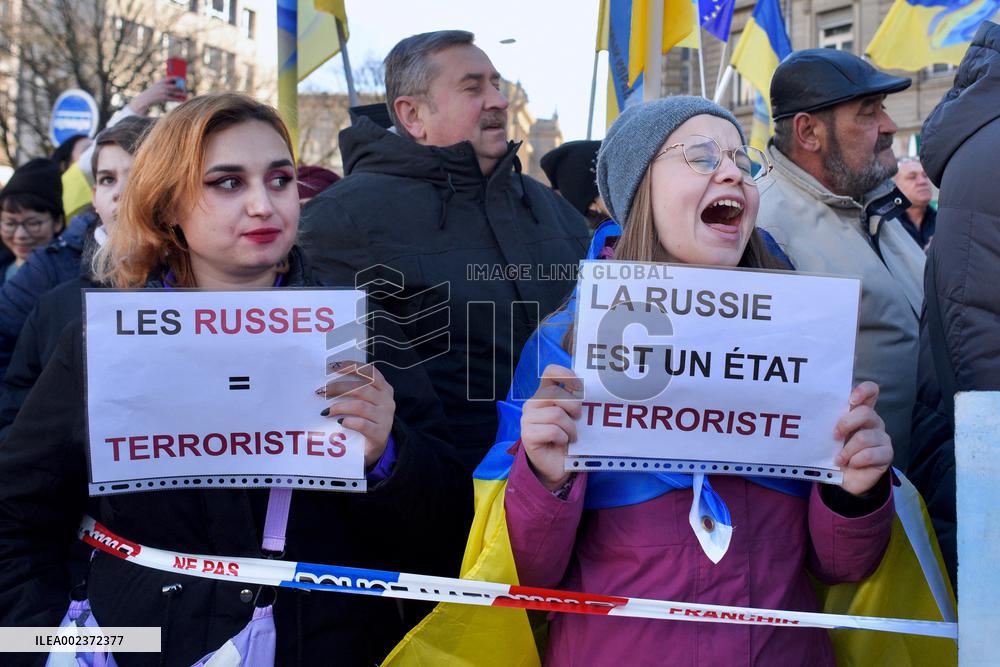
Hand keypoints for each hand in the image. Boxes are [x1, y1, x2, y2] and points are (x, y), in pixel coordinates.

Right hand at [128, 77, 186, 113]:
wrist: (144, 100)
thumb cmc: (152, 94)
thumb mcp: (157, 87)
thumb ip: (165, 85)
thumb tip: (176, 87)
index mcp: (160, 82)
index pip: (171, 78)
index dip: (178, 78)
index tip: (184, 79)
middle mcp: (162, 85)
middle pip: (175, 85)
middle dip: (181, 87)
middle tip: (186, 88)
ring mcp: (163, 91)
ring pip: (175, 92)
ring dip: (181, 94)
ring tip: (186, 95)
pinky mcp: (163, 97)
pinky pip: (173, 98)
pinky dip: (178, 99)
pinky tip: (182, 100)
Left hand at [320, 362, 394, 467]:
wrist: (375, 448)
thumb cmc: (365, 421)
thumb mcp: (363, 403)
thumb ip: (353, 391)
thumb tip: (326, 383)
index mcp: (384, 388)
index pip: (369, 372)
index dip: (351, 367)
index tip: (333, 366)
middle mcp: (387, 401)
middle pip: (361, 388)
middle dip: (338, 388)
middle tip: (321, 392)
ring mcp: (386, 417)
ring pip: (360, 406)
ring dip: (339, 407)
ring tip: (326, 411)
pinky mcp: (380, 433)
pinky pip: (362, 424)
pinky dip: (348, 422)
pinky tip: (339, 422)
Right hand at [521, 364, 581, 490]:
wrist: (558, 466)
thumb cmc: (568, 438)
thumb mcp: (575, 417)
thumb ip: (578, 402)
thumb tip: (593, 391)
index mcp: (545, 394)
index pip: (550, 372)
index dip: (566, 374)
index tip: (579, 386)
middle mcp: (533, 403)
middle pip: (555, 394)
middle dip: (573, 407)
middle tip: (578, 418)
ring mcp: (527, 419)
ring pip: (555, 414)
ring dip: (570, 428)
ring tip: (571, 436)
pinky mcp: (527, 435)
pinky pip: (551, 431)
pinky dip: (562, 438)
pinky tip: (561, 442)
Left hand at [833, 382, 892, 495]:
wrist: (845, 479)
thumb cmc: (834, 452)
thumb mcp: (828, 435)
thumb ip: (827, 423)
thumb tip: (813, 414)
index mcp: (859, 411)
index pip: (871, 391)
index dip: (863, 391)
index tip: (851, 399)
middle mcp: (873, 421)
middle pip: (866, 412)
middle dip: (846, 424)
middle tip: (834, 436)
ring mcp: (882, 437)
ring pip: (865, 437)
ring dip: (847, 450)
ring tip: (839, 459)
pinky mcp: (887, 453)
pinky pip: (871, 454)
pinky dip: (856, 460)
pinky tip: (850, 464)